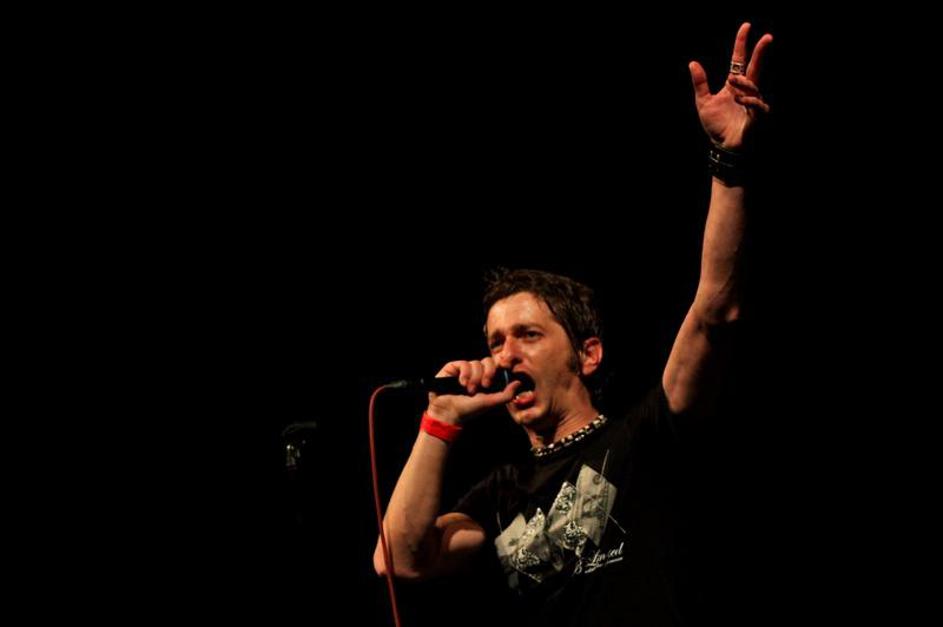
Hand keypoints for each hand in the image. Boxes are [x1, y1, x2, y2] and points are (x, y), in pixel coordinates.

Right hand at [425, 357, 520, 424]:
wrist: (448, 413)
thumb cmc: (468, 410)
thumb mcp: (490, 403)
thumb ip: (506, 395)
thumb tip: (518, 383)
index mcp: (486, 380)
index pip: (497, 365)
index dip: (502, 363)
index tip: (507, 365)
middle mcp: (476, 373)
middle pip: (488, 361)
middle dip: (489, 372)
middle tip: (485, 385)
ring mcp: (464, 370)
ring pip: (476, 363)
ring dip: (475, 378)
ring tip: (469, 390)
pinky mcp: (452, 368)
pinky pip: (463, 363)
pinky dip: (465, 373)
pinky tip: (462, 383)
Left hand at [689, 22, 772, 150]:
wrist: (723, 146)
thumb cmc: (716, 125)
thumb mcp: (703, 102)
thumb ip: (700, 83)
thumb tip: (692, 63)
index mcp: (734, 85)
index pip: (739, 60)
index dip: (742, 44)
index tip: (746, 26)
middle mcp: (746, 91)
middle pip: (756, 67)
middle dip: (761, 52)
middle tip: (767, 37)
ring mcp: (754, 102)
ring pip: (754, 86)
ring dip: (744, 82)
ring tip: (733, 82)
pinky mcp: (758, 116)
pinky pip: (758, 104)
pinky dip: (749, 101)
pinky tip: (740, 100)